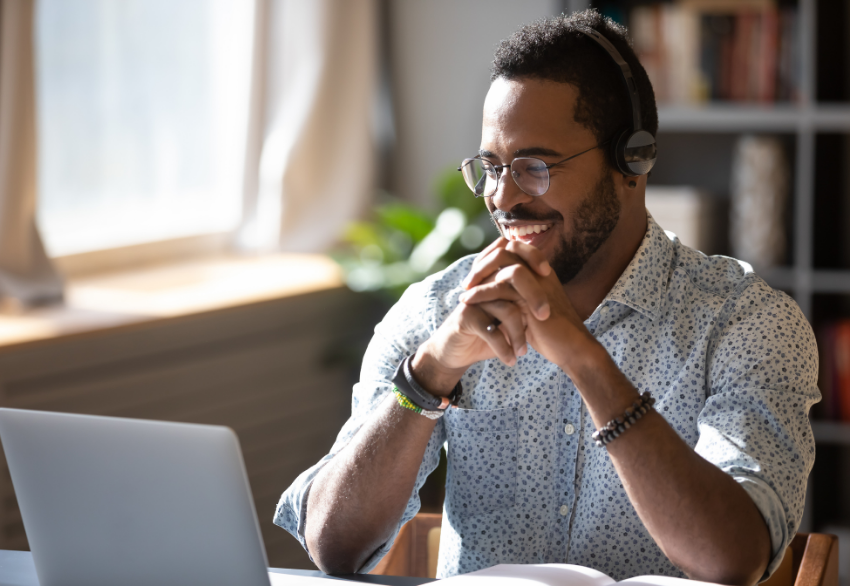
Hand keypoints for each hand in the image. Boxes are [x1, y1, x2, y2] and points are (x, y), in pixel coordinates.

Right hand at [411, 239, 550, 393]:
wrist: (456, 352)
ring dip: (519, 334)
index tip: (549, 273)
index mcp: (494, 278)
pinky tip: (511, 360)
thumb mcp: (508, 317)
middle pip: (513, 277)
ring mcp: (474, 299)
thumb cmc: (488, 333)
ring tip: (523, 352)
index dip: (533, 256)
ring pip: (507, 309)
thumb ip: (524, 303)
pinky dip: (504, 348)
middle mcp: (483, 284)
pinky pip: (491, 331)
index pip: (514, 253)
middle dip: (534, 297)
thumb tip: (556, 297)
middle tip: (544, 317)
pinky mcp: (465, 317)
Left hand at [459, 239, 596, 371]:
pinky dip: (480, 292)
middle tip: (467, 281)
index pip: (513, 248)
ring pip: (503, 263)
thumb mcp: (530, 308)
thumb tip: (494, 288)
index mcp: (541, 271)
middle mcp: (540, 271)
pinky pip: (501, 286)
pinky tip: (467, 301)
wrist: (571, 349)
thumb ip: (517, 295)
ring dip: (479, 275)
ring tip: (464, 291)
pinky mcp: (532, 298)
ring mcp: (538, 282)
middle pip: (506, 249)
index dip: (492, 256)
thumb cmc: (551, 332)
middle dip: (483, 262)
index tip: (476, 273)